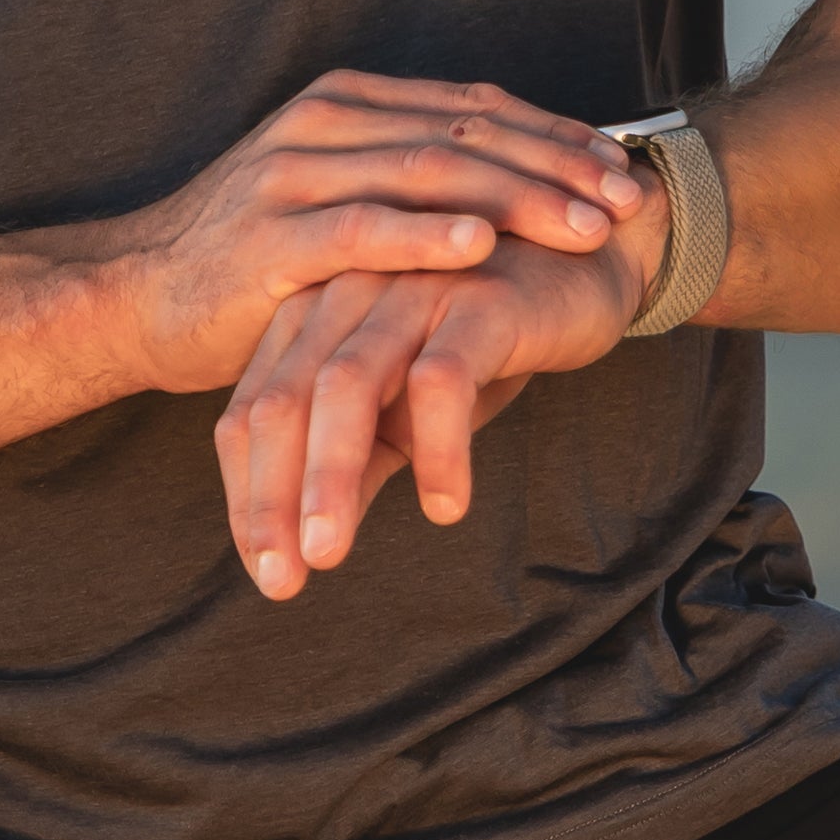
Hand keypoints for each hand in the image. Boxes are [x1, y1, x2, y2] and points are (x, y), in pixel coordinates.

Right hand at [103, 73, 645, 399]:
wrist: (136, 295)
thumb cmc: (250, 260)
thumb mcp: (334, 200)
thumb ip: (404, 181)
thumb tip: (508, 186)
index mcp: (347, 105)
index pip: (474, 108)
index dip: (555, 135)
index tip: (621, 167)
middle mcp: (324, 126)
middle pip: (466, 134)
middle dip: (557, 167)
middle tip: (628, 200)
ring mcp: (293, 177)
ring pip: (427, 173)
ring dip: (517, 199)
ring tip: (584, 227)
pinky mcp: (269, 238)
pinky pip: (361, 230)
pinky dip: (426, 233)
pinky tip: (482, 244)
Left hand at [215, 200, 662, 599]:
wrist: (591, 257)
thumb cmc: (487, 334)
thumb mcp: (410, 405)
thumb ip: (359, 458)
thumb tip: (309, 542)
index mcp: (314, 318)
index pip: (252, 412)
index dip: (248, 496)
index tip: (266, 572)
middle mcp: (347, 296)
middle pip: (282, 401)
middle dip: (271, 498)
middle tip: (279, 582)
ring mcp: (409, 290)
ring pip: (347, 386)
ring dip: (329, 476)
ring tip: (328, 554)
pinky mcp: (479, 299)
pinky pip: (443, 378)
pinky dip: (438, 447)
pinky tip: (446, 507)